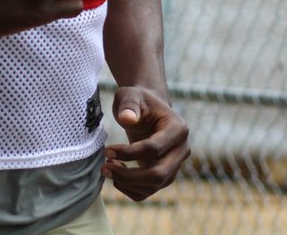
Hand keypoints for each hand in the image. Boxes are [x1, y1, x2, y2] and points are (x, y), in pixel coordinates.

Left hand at [101, 86, 189, 201]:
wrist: (146, 109)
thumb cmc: (138, 101)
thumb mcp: (130, 95)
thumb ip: (129, 105)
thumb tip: (127, 119)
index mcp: (178, 129)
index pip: (154, 148)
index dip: (129, 153)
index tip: (107, 150)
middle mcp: (182, 150)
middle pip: (159, 174)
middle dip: (129, 175)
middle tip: (105, 168)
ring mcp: (175, 165)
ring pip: (154, 186)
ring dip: (127, 183)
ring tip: (107, 169)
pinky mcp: (165, 175)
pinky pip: (149, 191)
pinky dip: (130, 189)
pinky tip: (116, 176)